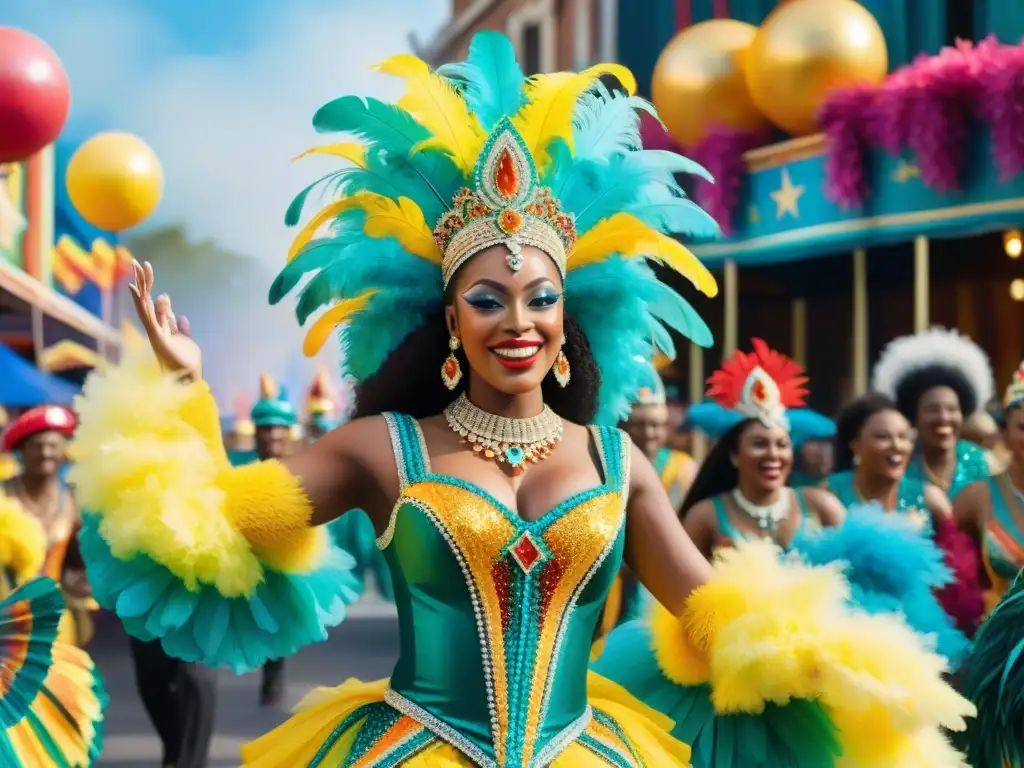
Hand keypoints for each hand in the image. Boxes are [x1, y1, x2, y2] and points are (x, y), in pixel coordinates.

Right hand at [128, 260, 202, 379]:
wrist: (189, 377)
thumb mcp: (186, 339)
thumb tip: (180, 315)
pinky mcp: (158, 339)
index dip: (148, 287)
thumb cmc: (186, 362)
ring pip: (145, 306)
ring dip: (143, 288)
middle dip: (142, 282)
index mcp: (161, 327)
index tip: (144, 270)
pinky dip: (147, 306)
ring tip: (139, 270)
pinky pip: (151, 319)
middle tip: (137, 262)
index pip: (152, 302)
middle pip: (146, 300)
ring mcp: (154, 333)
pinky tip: (142, 292)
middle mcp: (154, 328)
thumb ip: (181, 328)